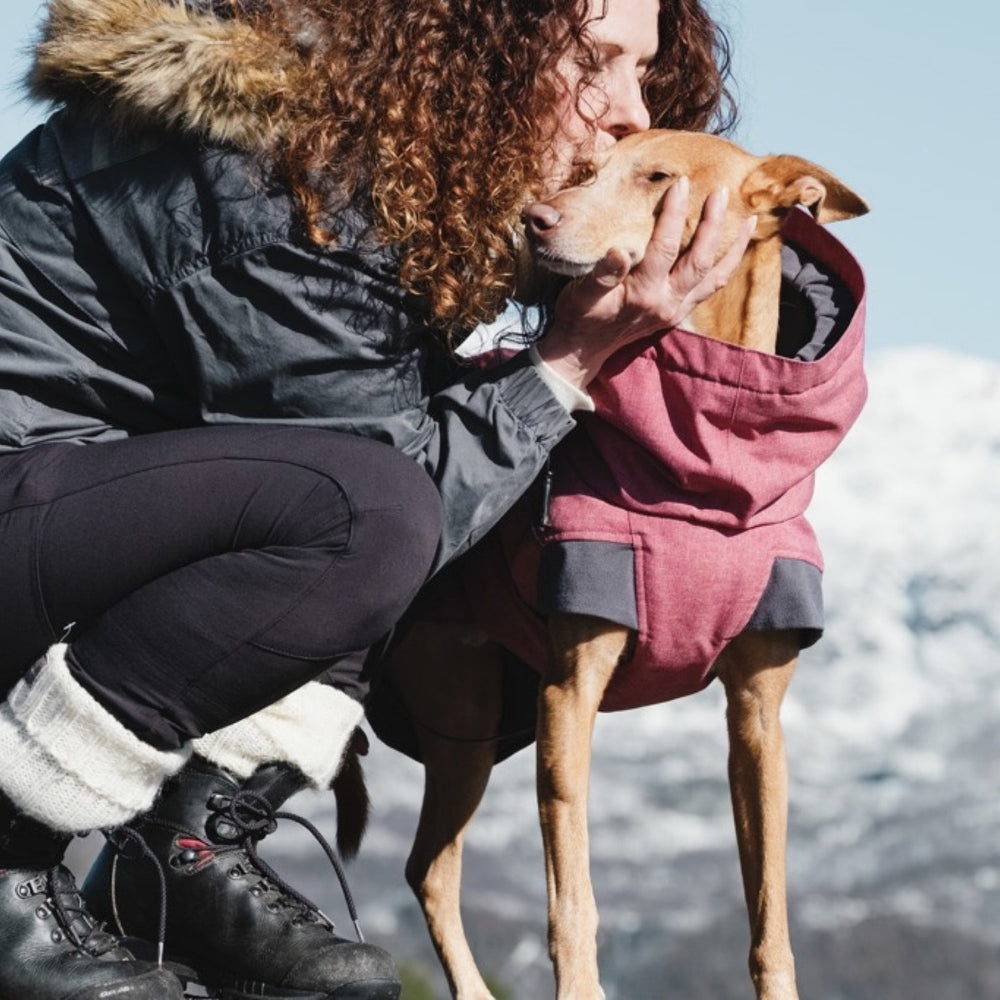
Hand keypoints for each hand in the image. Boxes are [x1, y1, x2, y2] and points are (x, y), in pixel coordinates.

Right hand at [535, 177, 756, 387]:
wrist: (581, 352)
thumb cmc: (578, 318)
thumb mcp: (580, 295)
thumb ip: (601, 275)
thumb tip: (617, 251)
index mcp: (642, 295)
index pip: (665, 248)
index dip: (674, 215)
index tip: (681, 184)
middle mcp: (666, 303)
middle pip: (701, 260)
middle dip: (713, 223)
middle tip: (721, 191)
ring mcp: (676, 310)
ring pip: (715, 277)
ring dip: (734, 248)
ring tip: (750, 219)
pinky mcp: (678, 313)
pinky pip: (711, 287)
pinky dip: (727, 266)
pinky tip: (734, 248)